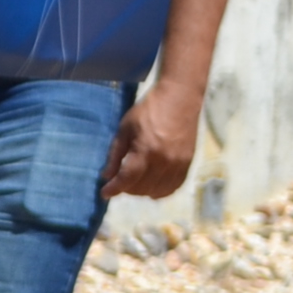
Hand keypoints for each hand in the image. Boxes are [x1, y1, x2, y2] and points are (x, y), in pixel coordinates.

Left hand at [103, 84, 201, 199]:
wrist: (180, 99)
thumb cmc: (148, 110)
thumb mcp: (125, 128)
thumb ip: (115, 154)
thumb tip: (106, 176)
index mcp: (145, 150)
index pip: (127, 179)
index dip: (113, 189)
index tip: (104, 192)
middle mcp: (163, 161)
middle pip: (140, 188)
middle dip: (126, 188)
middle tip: (120, 180)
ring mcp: (177, 164)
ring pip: (155, 191)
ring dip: (141, 191)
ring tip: (136, 181)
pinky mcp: (187, 164)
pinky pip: (172, 188)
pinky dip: (159, 191)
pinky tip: (152, 184)